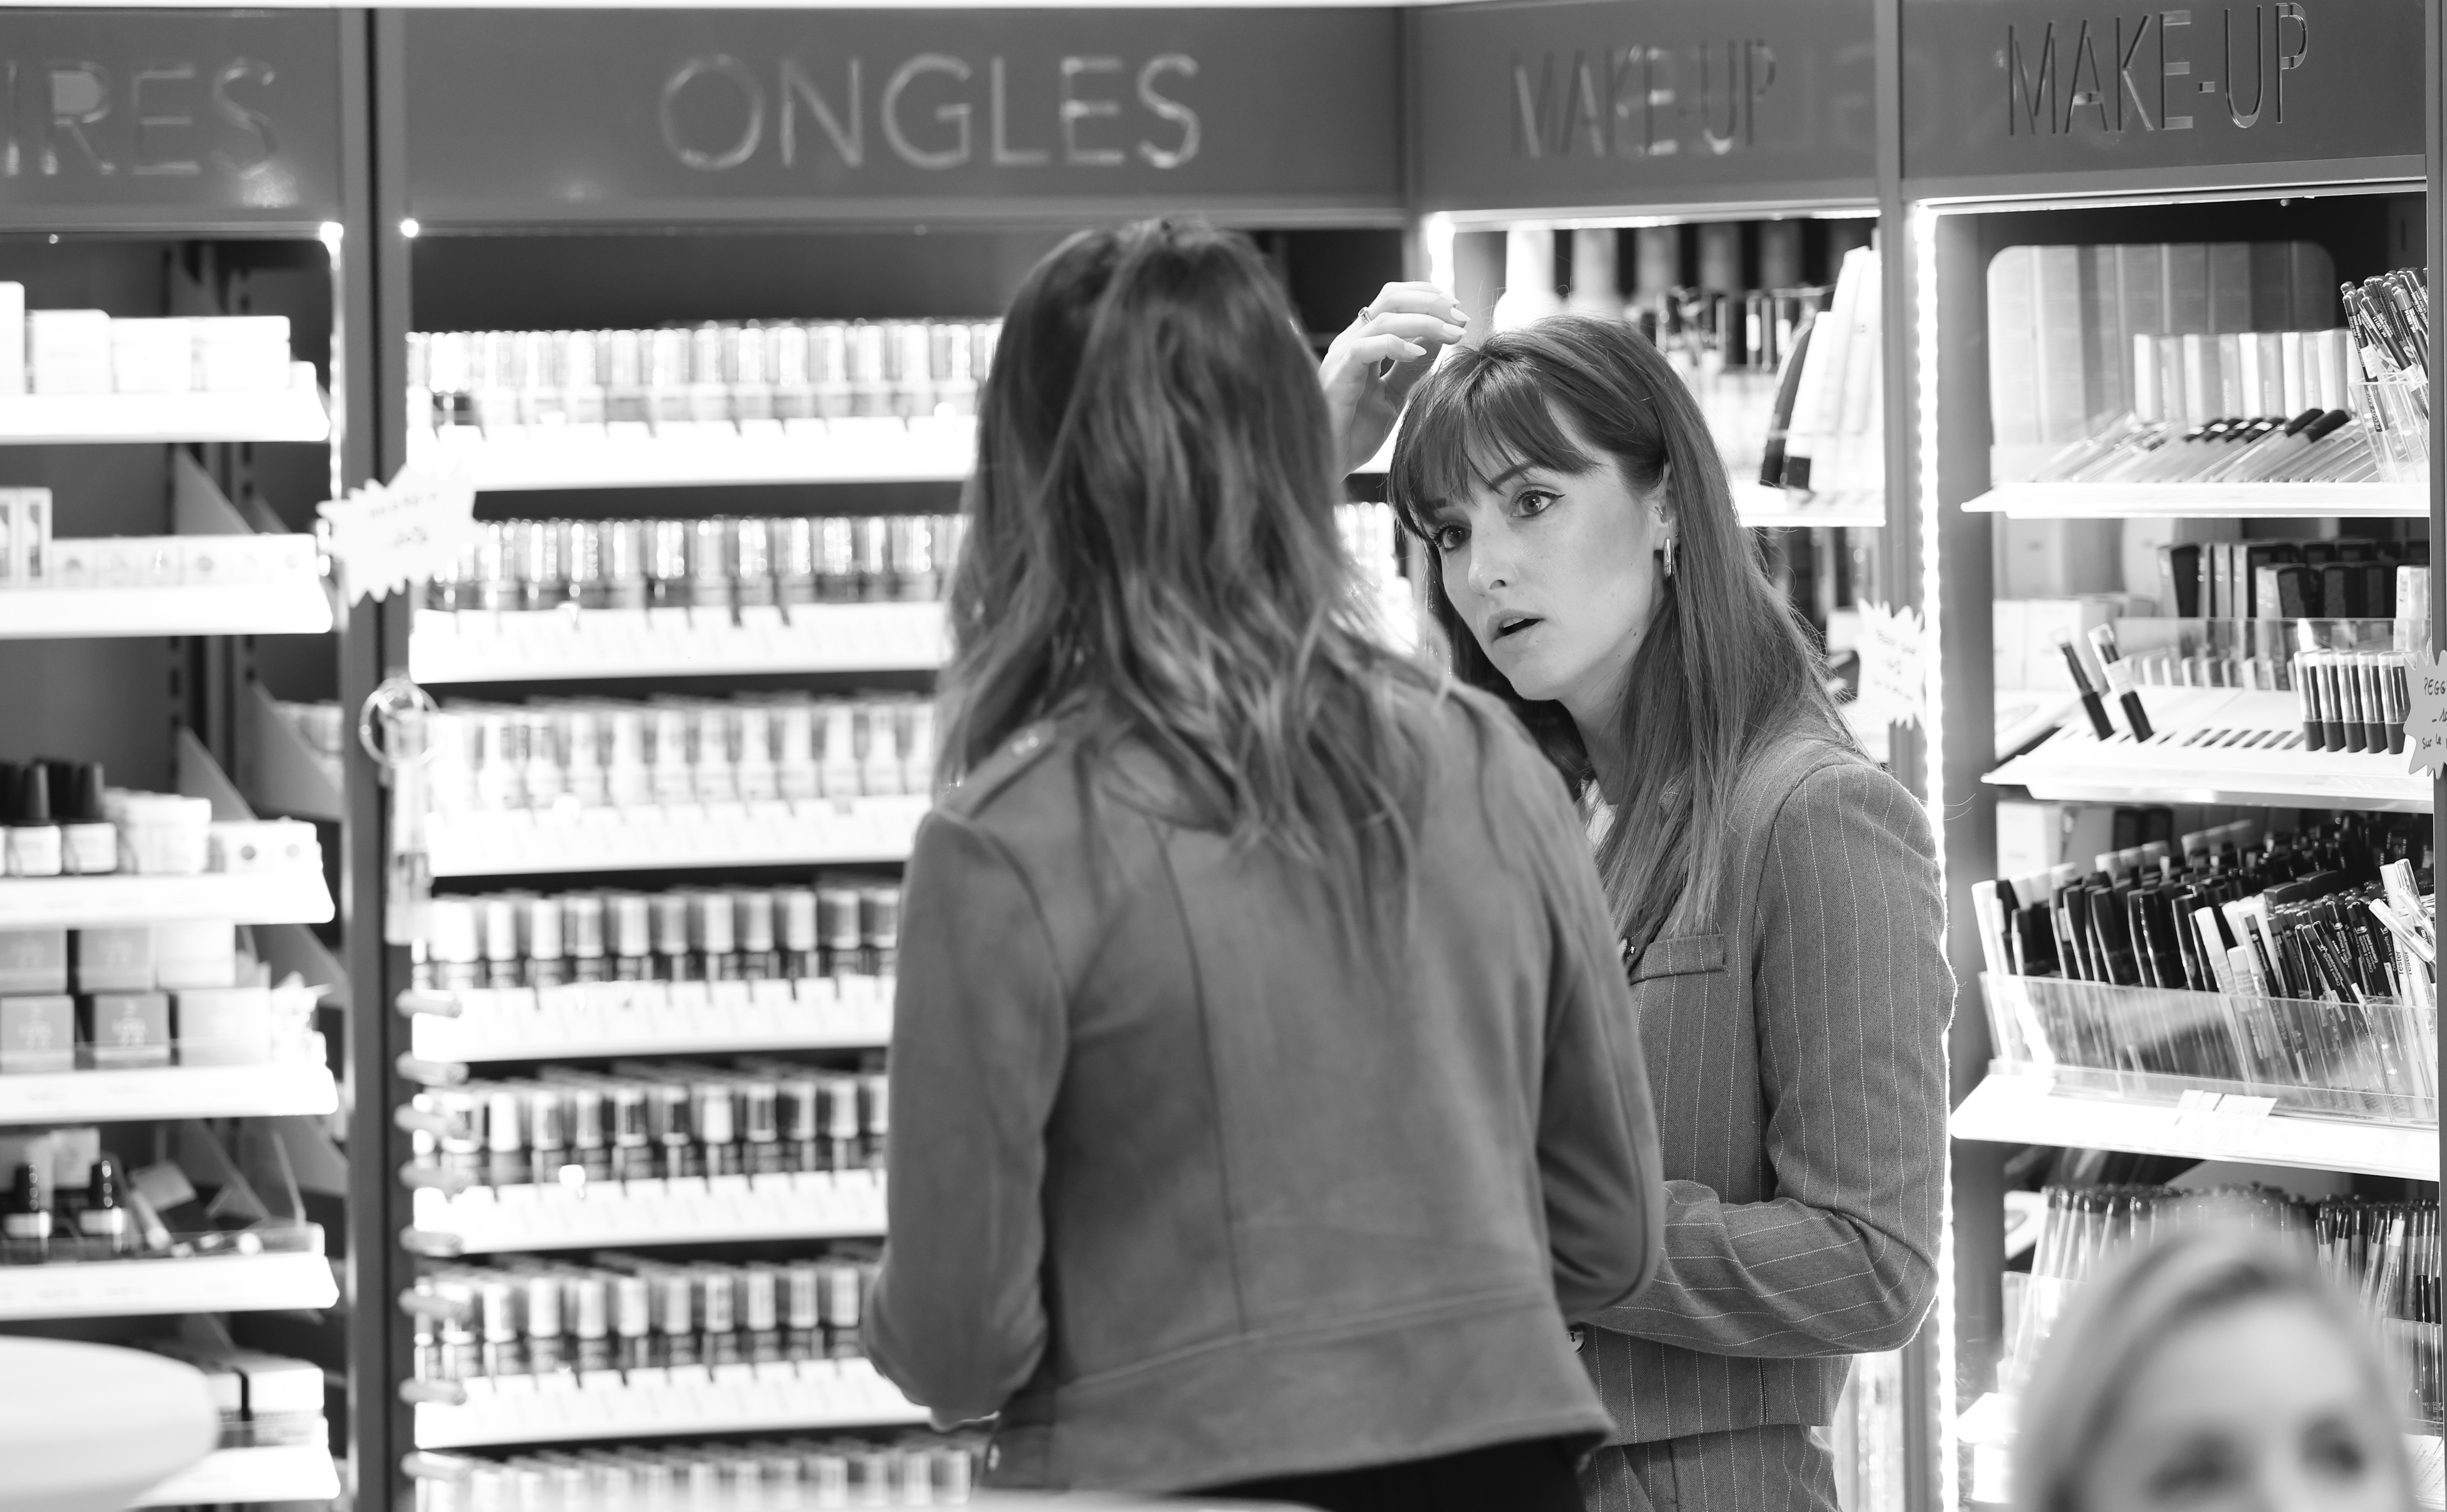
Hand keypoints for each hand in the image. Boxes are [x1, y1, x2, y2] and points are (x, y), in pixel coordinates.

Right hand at [1319, 282, 1468, 475]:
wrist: (1331, 464)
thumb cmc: (1354, 434)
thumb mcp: (1393, 396)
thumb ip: (1411, 369)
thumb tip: (1437, 341)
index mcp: (1363, 342)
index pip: (1395, 301)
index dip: (1428, 299)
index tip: (1457, 315)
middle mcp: (1351, 341)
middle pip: (1391, 298)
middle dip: (1431, 301)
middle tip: (1460, 317)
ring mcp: (1342, 355)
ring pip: (1385, 317)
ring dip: (1425, 321)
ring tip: (1452, 334)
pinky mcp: (1338, 373)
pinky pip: (1367, 347)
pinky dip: (1397, 345)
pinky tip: (1421, 354)